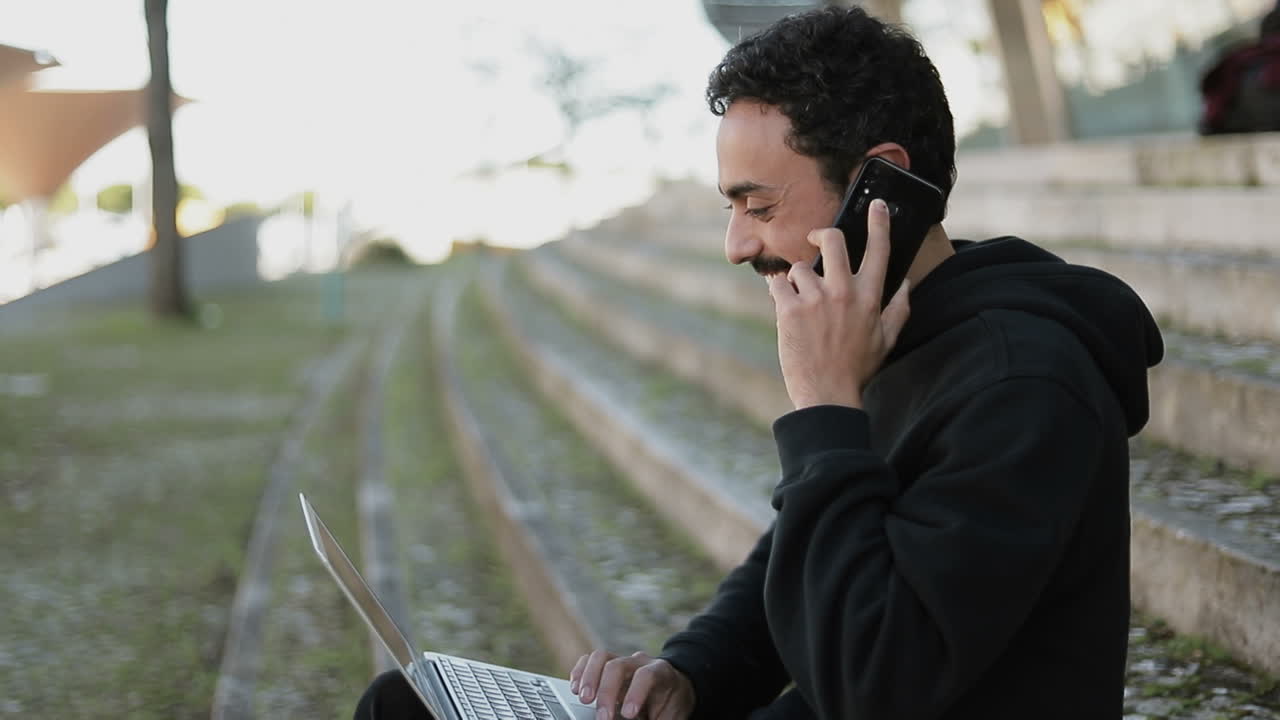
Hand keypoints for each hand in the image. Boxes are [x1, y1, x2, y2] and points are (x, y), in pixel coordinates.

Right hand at [569, 649, 695, 719]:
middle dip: (607, 692)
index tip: (627, 715)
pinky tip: (575, 688)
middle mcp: (640, 662)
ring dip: (589, 678)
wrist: (673, 689)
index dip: (635, 693)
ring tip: (584, 699)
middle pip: (619, 665)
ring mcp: (622, 660)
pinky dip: (580, 672)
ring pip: (601, 657)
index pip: (646, 676)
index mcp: (661, 673)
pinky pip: (590, 659)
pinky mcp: (608, 664)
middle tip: (602, 717)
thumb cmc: (671, 706)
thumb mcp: (671, 717)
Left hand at [767, 198, 910, 409]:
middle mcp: (844, 292)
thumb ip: (899, 309)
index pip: (879, 251)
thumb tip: (907, 283)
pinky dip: (777, 293)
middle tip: (816, 240)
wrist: (828, 395)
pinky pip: (777, 285)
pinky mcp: (790, 310)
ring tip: (800, 305)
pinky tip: (785, 309)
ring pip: (799, 268)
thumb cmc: (858, 369)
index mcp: (870, 298)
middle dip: (821, 235)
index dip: (879, 223)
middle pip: (832, 240)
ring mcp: (816, 300)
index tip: (877, 205)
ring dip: (796, 281)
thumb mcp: (886, 340)